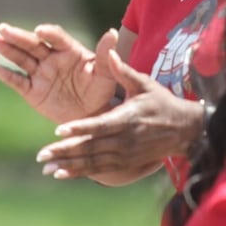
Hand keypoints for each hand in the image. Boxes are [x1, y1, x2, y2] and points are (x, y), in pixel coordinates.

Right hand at [0, 23, 119, 124]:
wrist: (91, 114)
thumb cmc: (101, 90)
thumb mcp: (106, 74)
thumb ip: (106, 54)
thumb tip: (113, 33)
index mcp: (69, 50)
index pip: (56, 38)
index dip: (47, 33)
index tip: (39, 30)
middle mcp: (51, 58)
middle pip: (32, 45)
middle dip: (17, 36)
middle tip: (2, 28)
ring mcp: (40, 73)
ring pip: (20, 58)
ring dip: (5, 47)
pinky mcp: (32, 90)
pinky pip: (18, 81)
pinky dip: (7, 76)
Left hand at [35, 45, 206, 182]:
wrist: (184, 131)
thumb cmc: (162, 103)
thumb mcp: (145, 84)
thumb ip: (124, 71)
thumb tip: (109, 51)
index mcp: (126, 118)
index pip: (99, 125)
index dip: (80, 128)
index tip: (59, 131)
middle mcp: (124, 140)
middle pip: (91, 147)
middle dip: (65, 152)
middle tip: (41, 155)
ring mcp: (124, 155)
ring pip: (92, 162)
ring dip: (68, 165)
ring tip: (47, 168)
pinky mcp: (125, 164)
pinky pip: (99, 170)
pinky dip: (79, 173)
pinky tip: (61, 175)